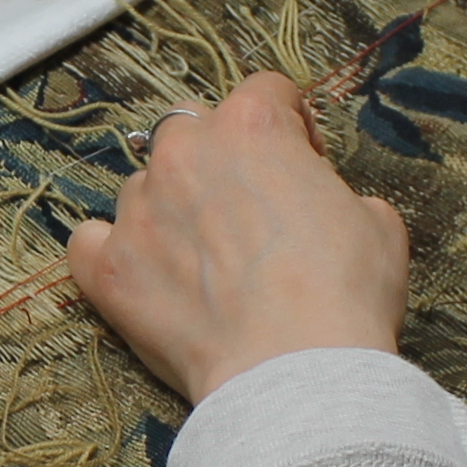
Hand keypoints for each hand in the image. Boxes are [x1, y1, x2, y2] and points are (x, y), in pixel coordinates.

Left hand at [66, 72, 409, 402]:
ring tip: (207, 264)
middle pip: (193, 130)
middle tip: (250, 214)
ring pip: (145, 187)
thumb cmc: (342, 297)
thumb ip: (332, 190)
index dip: (290, 126)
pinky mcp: (108, 267)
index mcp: (252, 126)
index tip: (301, 160)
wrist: (295, 373)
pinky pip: (90, 240)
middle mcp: (184, 152)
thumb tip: (318, 201)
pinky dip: (113, 250)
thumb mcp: (376, 222)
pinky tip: (145, 273)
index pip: (265, 93)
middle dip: (220, 162)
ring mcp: (139, 208)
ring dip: (170, 210)